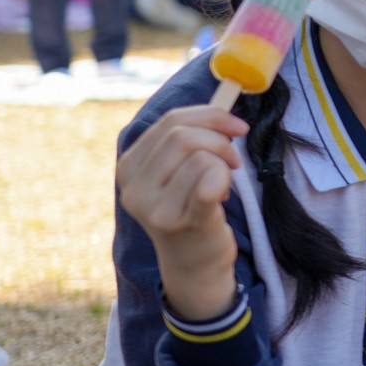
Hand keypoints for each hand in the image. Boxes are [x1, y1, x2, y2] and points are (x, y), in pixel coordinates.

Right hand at [116, 105, 244, 320]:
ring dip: (222, 165)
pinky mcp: (181, 222)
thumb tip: (223, 102)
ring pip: (200, 157)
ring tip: (221, 185)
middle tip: (233, 159)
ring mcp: (154, 208)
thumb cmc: (191, 207)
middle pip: (184, 136)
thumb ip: (187, 137)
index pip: (170, 121)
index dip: (210, 116)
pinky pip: (208, 182)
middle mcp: (133, 188)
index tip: (236, 126)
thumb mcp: (177, 172)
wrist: (195, 262)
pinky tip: (222, 194)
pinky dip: (222, 180)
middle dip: (219, 139)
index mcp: (129, 167)